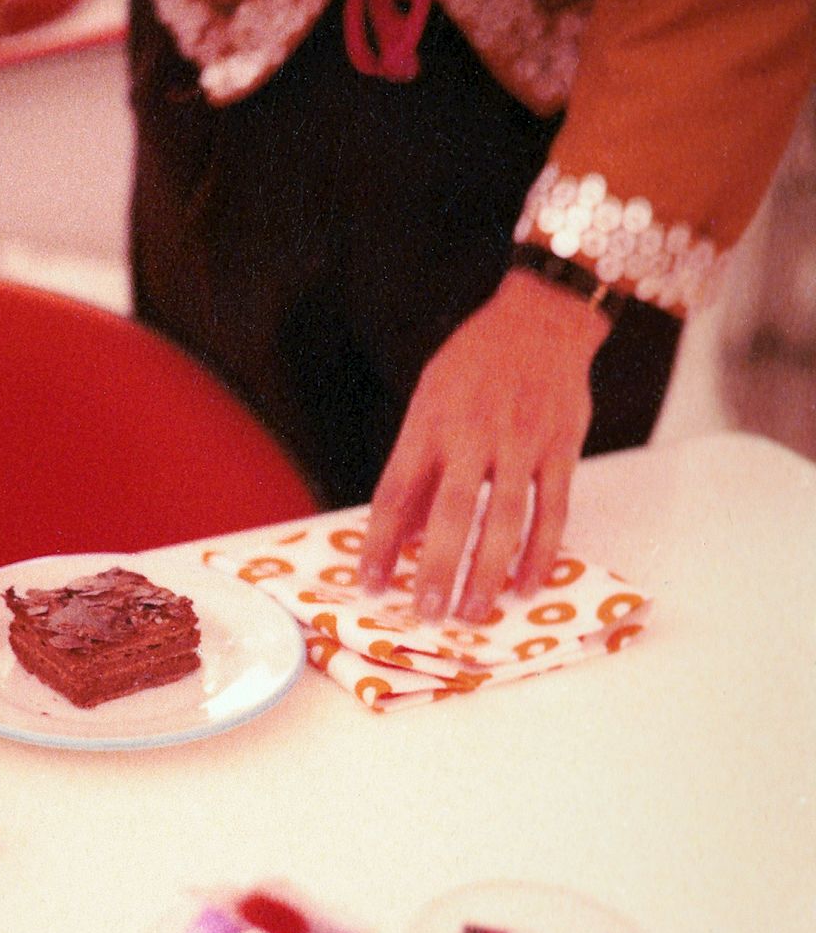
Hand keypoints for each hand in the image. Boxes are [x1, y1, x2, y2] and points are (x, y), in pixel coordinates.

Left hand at [358, 269, 611, 622]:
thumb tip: (406, 533)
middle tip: (427, 612)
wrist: (541, 320)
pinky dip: (540, 553)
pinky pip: (552, 511)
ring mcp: (521, 443)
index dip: (381, 542)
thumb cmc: (474, 366)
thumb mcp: (430, 401)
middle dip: (437, 568)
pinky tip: (525, 587)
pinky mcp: (561, 449)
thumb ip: (419, 466)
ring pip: (505, 519)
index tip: (371, 583)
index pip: (396, 492)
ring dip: (488, 572)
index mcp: (430, 424)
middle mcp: (474, 435)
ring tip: (472, 612)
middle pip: (451, 513)